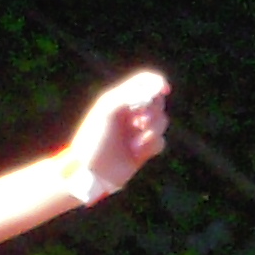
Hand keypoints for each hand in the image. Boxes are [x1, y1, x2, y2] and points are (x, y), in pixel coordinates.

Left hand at [59, 68, 170, 200]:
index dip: (156, 82)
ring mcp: (137, 132)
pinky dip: (152, 145)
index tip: (163, 90)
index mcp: (119, 99)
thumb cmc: (94, 139)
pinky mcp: (143, 150)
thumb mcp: (107, 110)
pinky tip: (136, 152)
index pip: (144, 82)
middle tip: (141, 120)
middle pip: (157, 102)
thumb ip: (130, 94)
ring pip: (162, 121)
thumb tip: (156, 88)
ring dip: (152, 130)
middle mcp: (130, 114)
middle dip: (153, 110)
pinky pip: (160, 142)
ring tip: (135, 142)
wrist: (90, 172)